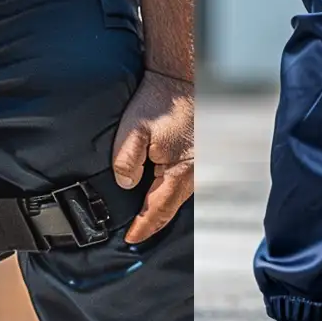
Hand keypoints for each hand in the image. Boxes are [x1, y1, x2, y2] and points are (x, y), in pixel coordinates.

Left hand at [113, 69, 192, 242]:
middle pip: (170, 210)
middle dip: (153, 225)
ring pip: (177, 199)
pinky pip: (181, 186)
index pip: (157, 211)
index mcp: (178, 173)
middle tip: (135, 236)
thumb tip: (125, 184)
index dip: (142, 227)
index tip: (129, 239)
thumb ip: (126, 161)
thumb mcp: (134, 131)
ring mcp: (196, 167)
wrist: (178, 81)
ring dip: (161, 212)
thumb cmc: (157, 104)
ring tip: (144, 222)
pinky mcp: (194, 158)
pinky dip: (168, 196)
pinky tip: (158, 197)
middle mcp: (192, 174)